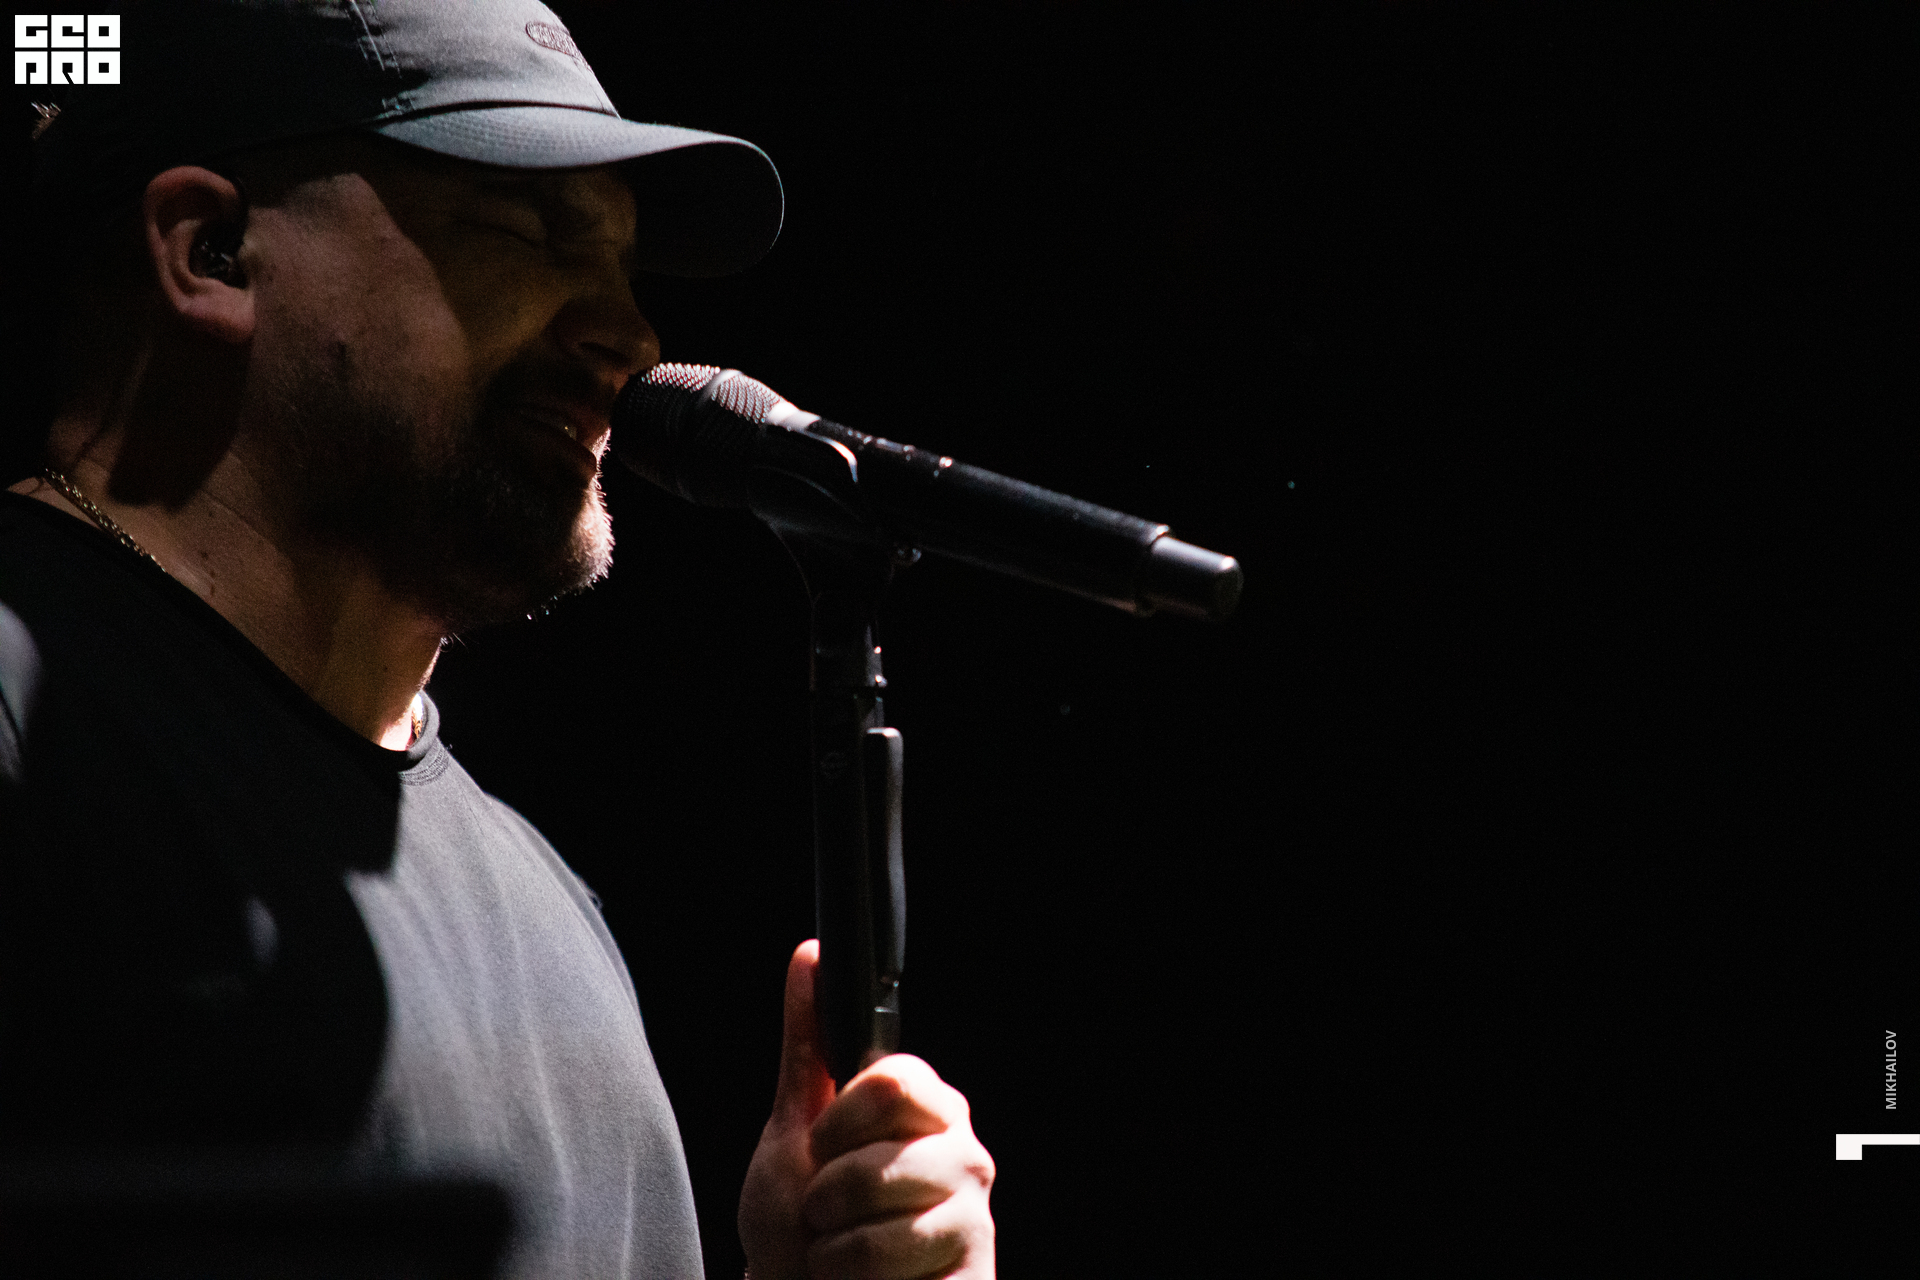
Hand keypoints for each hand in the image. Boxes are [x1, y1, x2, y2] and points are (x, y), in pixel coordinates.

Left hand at [739, 940, 995, 1279]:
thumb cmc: (801, 1228)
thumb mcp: (794, 1130)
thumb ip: (809, 1043)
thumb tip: (810, 954)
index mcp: (928, 1109)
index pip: (894, 1082)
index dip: (841, 1121)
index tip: (823, 1146)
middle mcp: (964, 1156)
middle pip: (882, 1154)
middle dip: (828, 1193)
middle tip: (829, 1212)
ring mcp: (974, 1219)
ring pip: (883, 1219)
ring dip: (834, 1247)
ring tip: (844, 1255)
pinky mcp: (976, 1272)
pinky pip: (894, 1267)